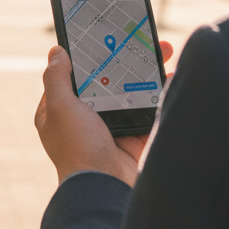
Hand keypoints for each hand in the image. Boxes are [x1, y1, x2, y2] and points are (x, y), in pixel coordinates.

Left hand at [34, 42, 173, 187]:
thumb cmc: (78, 149)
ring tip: (162, 52)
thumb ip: (56, 79)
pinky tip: (173, 76)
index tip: (103, 38)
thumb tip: (55, 52)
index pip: (70, 76)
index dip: (86, 57)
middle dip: (123, 61)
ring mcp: (109, 129)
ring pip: (128, 93)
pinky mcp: (133, 138)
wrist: (107, 190)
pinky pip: (148, 111)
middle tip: (141, 41)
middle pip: (104, 81)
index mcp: (59, 112)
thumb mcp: (60, 108)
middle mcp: (83, 119)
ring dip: (145, 73)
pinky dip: (160, 94)